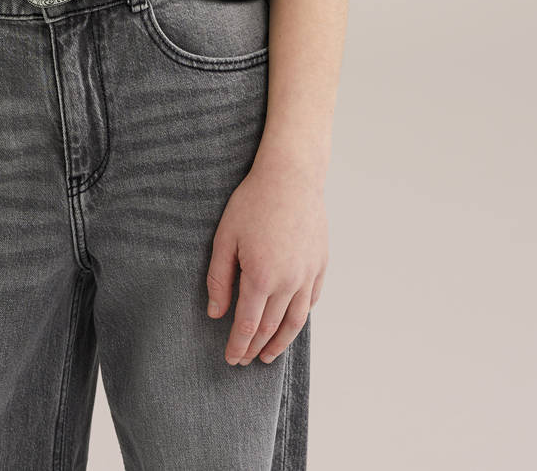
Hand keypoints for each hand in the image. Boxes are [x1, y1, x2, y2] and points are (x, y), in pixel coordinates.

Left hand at [205, 152, 326, 365]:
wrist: (291, 177)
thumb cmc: (253, 202)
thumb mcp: (225, 237)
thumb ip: (219, 278)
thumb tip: (216, 313)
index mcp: (261, 277)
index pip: (248, 325)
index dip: (238, 345)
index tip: (230, 359)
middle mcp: (289, 282)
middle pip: (271, 327)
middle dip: (256, 347)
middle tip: (245, 360)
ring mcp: (308, 274)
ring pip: (296, 320)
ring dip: (281, 342)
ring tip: (269, 355)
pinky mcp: (320, 264)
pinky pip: (311, 300)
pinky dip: (300, 316)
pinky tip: (291, 322)